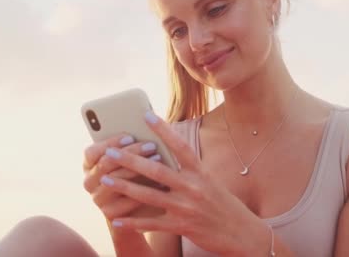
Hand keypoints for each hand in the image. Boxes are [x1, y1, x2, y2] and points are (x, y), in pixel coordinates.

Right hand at [83, 133, 161, 220]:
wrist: (136, 208)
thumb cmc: (134, 173)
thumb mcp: (127, 158)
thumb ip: (128, 146)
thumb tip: (145, 129)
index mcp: (88, 164)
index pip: (92, 152)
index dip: (110, 143)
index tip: (131, 136)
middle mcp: (89, 182)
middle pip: (106, 164)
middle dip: (130, 153)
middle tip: (151, 145)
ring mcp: (97, 199)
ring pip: (117, 181)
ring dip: (139, 169)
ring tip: (159, 159)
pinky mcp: (110, 214)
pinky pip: (127, 200)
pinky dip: (145, 189)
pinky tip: (161, 181)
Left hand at [96, 111, 267, 255]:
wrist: (243, 234)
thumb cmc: (224, 205)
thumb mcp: (210, 183)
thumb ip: (188, 172)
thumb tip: (162, 158)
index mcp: (200, 173)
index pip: (179, 146)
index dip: (163, 129)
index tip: (146, 115)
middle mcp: (193, 187)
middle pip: (156, 170)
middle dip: (130, 160)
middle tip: (110, 151)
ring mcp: (186, 208)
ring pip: (149, 195)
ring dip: (124, 187)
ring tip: (105, 180)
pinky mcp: (182, 226)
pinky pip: (151, 224)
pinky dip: (132, 222)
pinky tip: (115, 220)